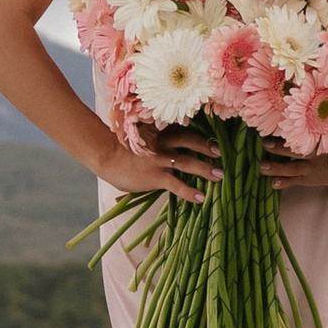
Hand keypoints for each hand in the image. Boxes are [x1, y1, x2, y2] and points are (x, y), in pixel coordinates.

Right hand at [93, 125, 218, 204]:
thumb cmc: (125, 150)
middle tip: (222, 154)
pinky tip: (201, 198)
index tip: (216, 138)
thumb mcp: (145, 138)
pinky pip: (176, 184)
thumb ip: (162, 140)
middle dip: (208, 147)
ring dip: (205, 169)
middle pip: (190, 141)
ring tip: (219, 176)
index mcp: (161, 132)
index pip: (185, 129)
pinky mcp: (154, 176)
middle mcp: (162, 142)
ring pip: (187, 162)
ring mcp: (158, 159)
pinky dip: (189, 191)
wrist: (106, 157)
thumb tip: (178, 147)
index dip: (202, 134)